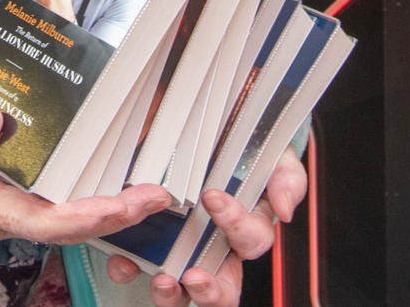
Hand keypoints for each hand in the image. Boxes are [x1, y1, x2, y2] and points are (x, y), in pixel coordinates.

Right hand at [0, 104, 173, 239]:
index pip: (46, 219)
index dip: (90, 214)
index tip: (126, 203)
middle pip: (67, 223)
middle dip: (114, 211)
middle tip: (157, 193)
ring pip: (62, 214)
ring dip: (104, 203)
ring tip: (145, 185)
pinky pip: (46, 198)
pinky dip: (79, 188)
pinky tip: (99, 168)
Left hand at [103, 147, 306, 305]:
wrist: (202, 120)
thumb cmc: (238, 142)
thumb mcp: (269, 151)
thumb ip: (285, 177)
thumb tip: (285, 210)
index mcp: (246, 228)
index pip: (251, 241)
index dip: (236, 224)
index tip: (213, 198)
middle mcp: (215, 247)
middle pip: (223, 287)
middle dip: (211, 291)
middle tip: (194, 276)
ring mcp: (181, 247)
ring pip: (183, 290)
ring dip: (172, 294)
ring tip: (162, 280)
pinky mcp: (148, 240)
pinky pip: (140, 267)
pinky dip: (130, 270)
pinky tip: (124, 261)